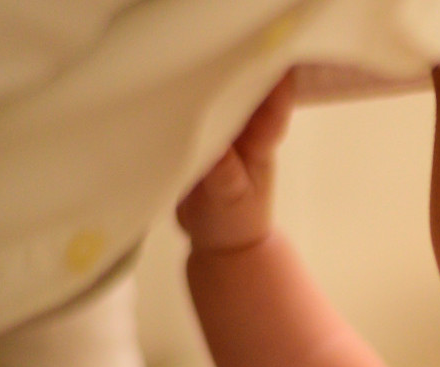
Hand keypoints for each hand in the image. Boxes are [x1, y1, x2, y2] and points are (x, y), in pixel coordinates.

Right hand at [176, 73, 294, 252]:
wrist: (220, 242)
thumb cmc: (235, 221)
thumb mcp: (230, 199)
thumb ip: (222, 174)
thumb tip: (212, 145)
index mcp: (260, 145)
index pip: (272, 110)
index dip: (274, 86)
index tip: (270, 62)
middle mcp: (242, 133)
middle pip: (244, 95)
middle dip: (235, 74)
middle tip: (217, 50)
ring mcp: (220, 135)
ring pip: (216, 103)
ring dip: (206, 86)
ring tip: (189, 64)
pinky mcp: (196, 140)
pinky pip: (190, 116)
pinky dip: (181, 106)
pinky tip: (165, 90)